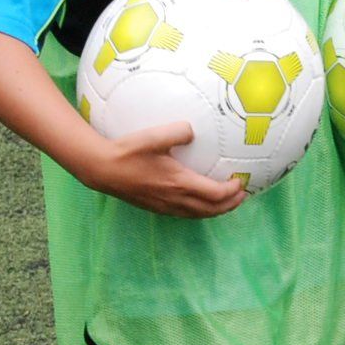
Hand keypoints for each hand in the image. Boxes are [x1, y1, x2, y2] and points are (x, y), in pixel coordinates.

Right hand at [84, 123, 247, 219]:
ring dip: (217, 210)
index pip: (215, 194)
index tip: (241, 181)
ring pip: (199, 215)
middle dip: (230, 204)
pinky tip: (200, 202)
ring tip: (228, 201)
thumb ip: (177, 131)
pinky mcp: (157, 208)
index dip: (232, 191)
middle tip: (243, 195)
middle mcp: (175, 199)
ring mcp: (166, 206)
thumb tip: (192, 129)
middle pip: (212, 210)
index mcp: (179, 183)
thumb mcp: (153, 137)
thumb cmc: (127, 152)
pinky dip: (201, 211)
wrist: (102, 170)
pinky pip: (186, 214)